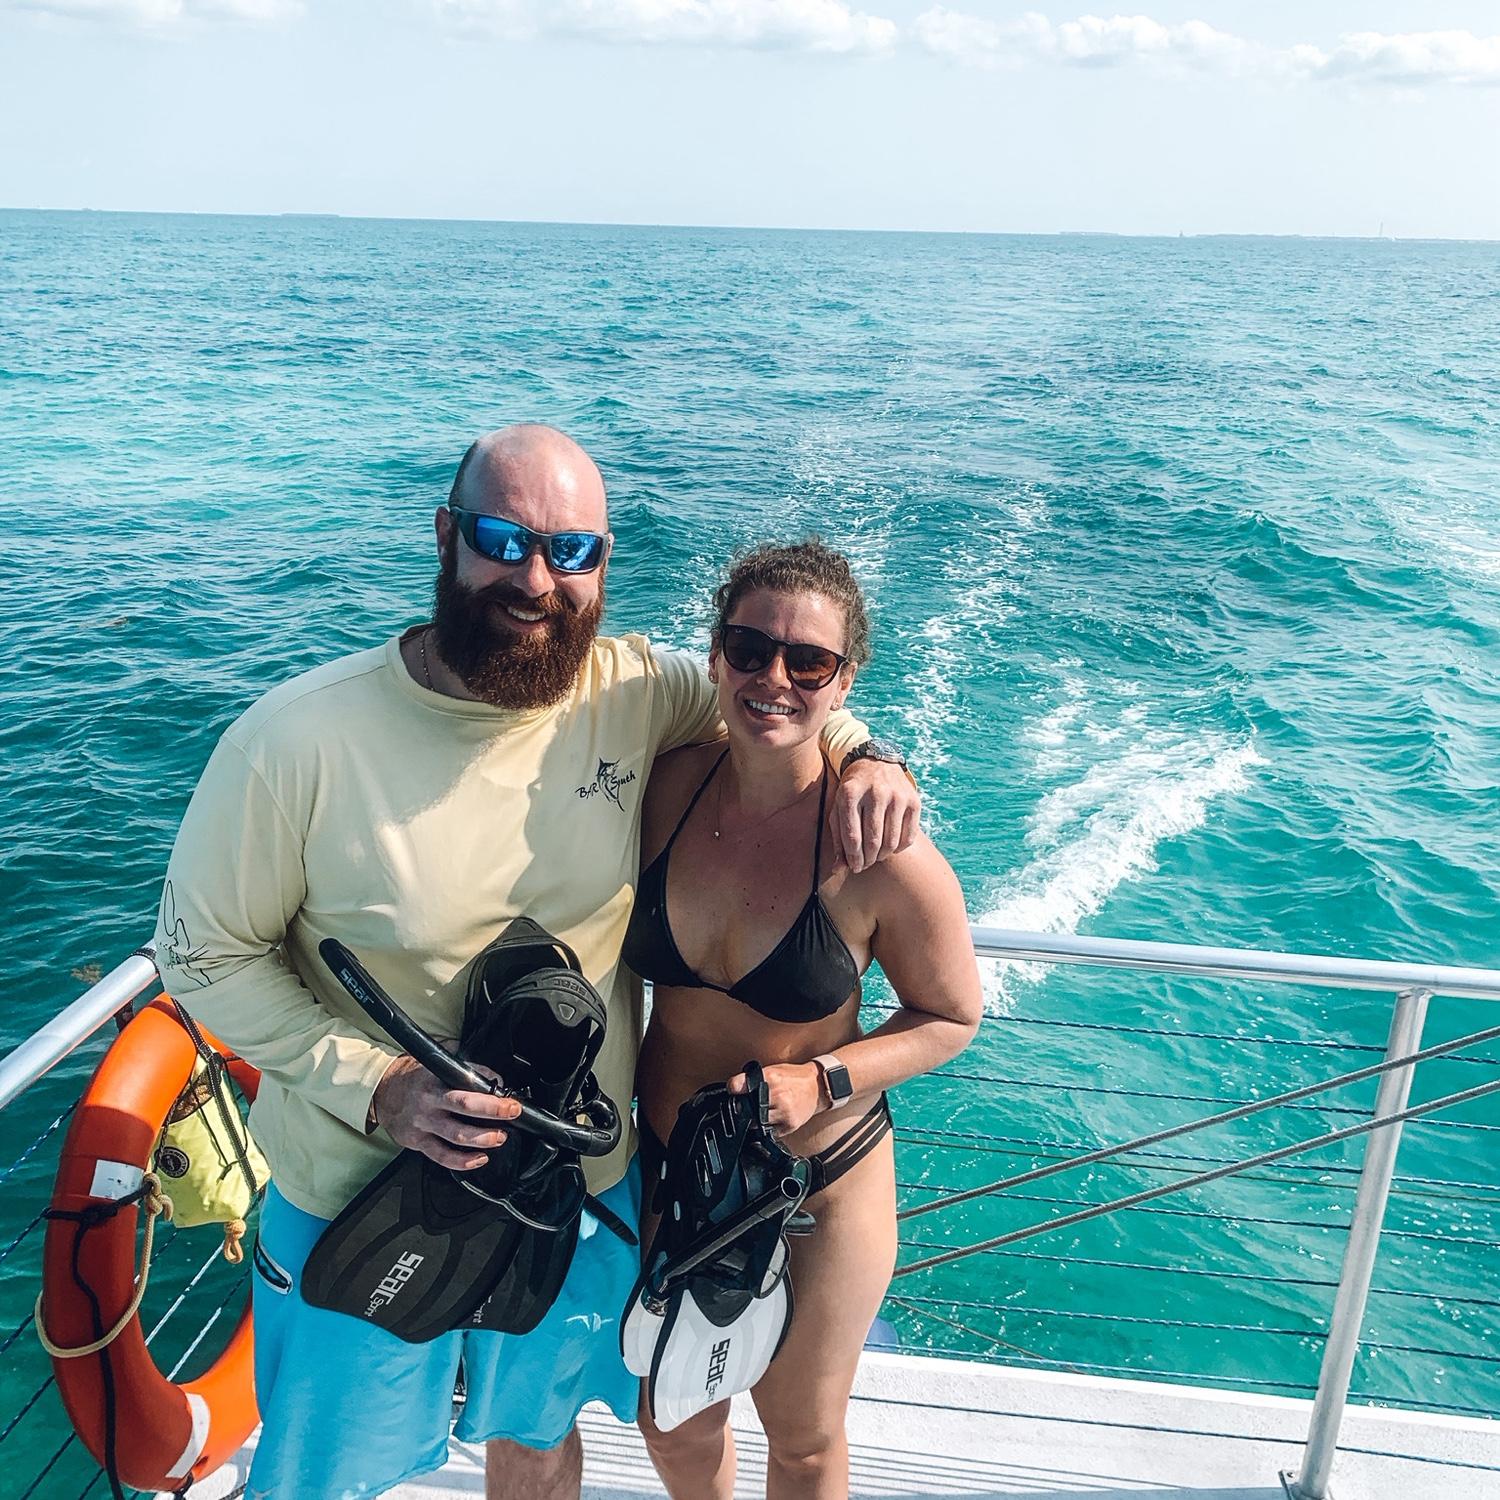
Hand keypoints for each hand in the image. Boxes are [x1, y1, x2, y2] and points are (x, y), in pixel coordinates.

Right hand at [371, 1055, 521, 1170]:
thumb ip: (465, 1067)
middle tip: (511, 1113)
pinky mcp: (417, 1142)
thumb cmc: (413, 1077)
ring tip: (499, 1137)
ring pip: (457, 1135)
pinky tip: (479, 1158)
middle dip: (493, 1111)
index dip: (489, 1090)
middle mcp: (429, 1101)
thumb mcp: (437, 1062)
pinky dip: (463, 1161)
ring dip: (483, 1138)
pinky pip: (442, 1156)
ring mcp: (423, 1123)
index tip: (508, 1096)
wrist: (381, 1091)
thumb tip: (494, 1079)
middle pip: (465, 1106)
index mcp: (434, 1078)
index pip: (467, 1081)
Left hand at [727, 1063, 822, 1137]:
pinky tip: (774, 1116)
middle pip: (746, 1108)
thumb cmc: (794, 1078)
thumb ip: (753, 1079)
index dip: (734, 1089)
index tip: (734, 1091)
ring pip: (757, 1123)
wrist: (817, 1086)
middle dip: (745, 1107)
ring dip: (756, 1119)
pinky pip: (770, 1132)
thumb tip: (733, 1088)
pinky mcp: (789, 1125)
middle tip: (751, 1103)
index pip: (738, 1086)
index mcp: (771, 1078)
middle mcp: (778, 1095)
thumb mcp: (772, 1070)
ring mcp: (784, 1112)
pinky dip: (768, 1127)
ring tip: (764, 1110)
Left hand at [830, 758, 919, 873]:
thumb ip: (838, 839)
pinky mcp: (913, 801)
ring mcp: (897, 796)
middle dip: (868, 860)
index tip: (854, 867)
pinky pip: (909, 837)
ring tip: (876, 856)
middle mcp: (875, 792)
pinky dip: (899, 848)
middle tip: (865, 864)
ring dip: (882, 856)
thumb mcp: (839, 809)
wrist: (876, 762)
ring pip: (891, 842)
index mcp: (850, 794)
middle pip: (873, 841)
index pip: (852, 837)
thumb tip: (838, 869)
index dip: (853, 858)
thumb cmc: (853, 792)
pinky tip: (890, 846)